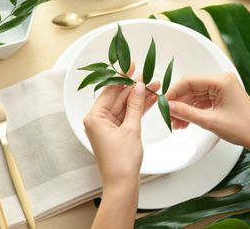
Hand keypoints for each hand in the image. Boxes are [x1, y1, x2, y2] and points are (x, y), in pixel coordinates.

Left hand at [83, 64, 159, 185]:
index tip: (131, 67)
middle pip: (117, 98)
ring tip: (154, 87)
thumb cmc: (121, 161)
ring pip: (124, 107)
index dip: (122, 78)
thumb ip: (135, 105)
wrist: (123, 184)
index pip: (109, 91)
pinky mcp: (116, 134)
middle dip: (134, 88)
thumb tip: (138, 87)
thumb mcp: (131, 128)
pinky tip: (150, 100)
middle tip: (149, 77)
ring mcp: (107, 127)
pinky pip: (127, 116)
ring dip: (138, 98)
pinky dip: (137, 110)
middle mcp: (98, 121)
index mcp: (94, 117)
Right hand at [166, 72, 249, 148]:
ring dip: (185, 109)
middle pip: (191, 88)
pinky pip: (202, 101)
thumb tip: (169, 107)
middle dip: (179, 103)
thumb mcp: (210, 121)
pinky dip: (193, 111)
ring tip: (176, 123)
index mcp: (221, 80)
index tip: (164, 103)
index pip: (189, 81)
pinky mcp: (222, 97)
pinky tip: (186, 121)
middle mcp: (222, 81)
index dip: (174, 92)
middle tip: (168, 116)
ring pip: (195, 96)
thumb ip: (187, 112)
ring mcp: (222, 89)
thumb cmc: (244, 128)